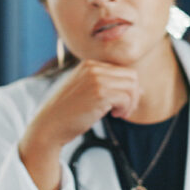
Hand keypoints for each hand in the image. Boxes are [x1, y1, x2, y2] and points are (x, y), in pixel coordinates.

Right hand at [19, 60, 140, 189]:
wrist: (49, 125)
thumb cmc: (67, 113)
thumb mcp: (86, 91)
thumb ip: (107, 86)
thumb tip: (140, 89)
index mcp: (89, 64)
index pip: (122, 70)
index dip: (128, 88)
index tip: (121, 104)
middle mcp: (93, 67)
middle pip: (131, 76)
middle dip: (133, 95)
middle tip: (123, 110)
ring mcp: (96, 79)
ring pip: (132, 86)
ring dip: (130, 103)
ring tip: (119, 114)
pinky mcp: (100, 93)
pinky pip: (126, 97)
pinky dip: (125, 109)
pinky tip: (114, 115)